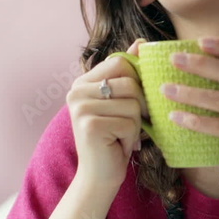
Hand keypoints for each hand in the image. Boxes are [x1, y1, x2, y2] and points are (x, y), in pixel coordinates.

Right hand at [66, 38, 148, 187]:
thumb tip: (141, 41)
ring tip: (122, 135)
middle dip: (139, 107)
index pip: (121, 62)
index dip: (137, 81)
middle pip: (130, 82)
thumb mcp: (123, 102)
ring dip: (135, 125)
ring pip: (132, 103)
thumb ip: (128, 73)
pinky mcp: (89, 125)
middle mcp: (76, 91)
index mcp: (83, 81)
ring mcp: (80, 107)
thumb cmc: (115, 137)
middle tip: (130, 124)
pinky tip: (118, 145)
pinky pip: (129, 122)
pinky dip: (131, 138)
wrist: (100, 176)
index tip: (135, 102)